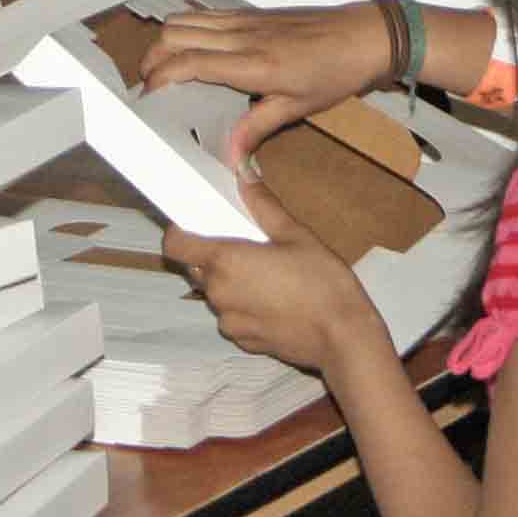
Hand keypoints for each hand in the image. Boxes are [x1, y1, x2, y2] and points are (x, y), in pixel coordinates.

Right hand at [141, 6, 396, 166]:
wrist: (364, 36)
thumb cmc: (336, 71)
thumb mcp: (297, 108)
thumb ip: (256, 128)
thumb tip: (230, 157)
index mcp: (252, 63)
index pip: (188, 62)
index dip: (160, 78)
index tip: (149, 98)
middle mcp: (241, 35)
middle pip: (174, 33)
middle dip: (152, 58)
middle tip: (151, 86)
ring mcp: (245, 20)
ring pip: (186, 18)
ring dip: (166, 41)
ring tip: (165, 68)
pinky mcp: (251, 13)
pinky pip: (206, 14)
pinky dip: (187, 28)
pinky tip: (192, 49)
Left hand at [164, 177, 386, 376]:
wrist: (342, 337)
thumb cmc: (321, 281)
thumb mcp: (295, 234)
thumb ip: (263, 204)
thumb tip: (243, 174)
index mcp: (225, 261)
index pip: (175, 246)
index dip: (180, 233)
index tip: (197, 225)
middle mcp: (218, 294)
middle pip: (197, 268)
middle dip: (214, 255)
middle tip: (245, 245)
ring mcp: (229, 322)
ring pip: (216, 294)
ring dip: (230, 282)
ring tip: (267, 275)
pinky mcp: (243, 342)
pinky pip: (232, 317)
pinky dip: (244, 306)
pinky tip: (275, 301)